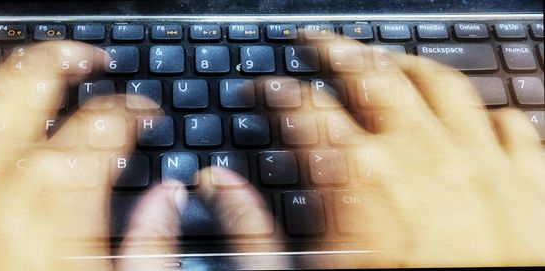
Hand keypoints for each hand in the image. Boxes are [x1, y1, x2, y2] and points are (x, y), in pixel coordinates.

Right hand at [265, 36, 544, 266]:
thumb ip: (249, 229)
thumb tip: (215, 187)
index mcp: (358, 176)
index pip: (302, 107)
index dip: (276, 90)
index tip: (264, 87)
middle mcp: (420, 154)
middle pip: (369, 74)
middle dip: (333, 50)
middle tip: (314, 43)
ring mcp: (481, 161)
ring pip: (441, 83)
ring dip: (407, 65)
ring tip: (386, 61)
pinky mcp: (530, 182)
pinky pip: (511, 121)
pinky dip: (486, 111)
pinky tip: (473, 115)